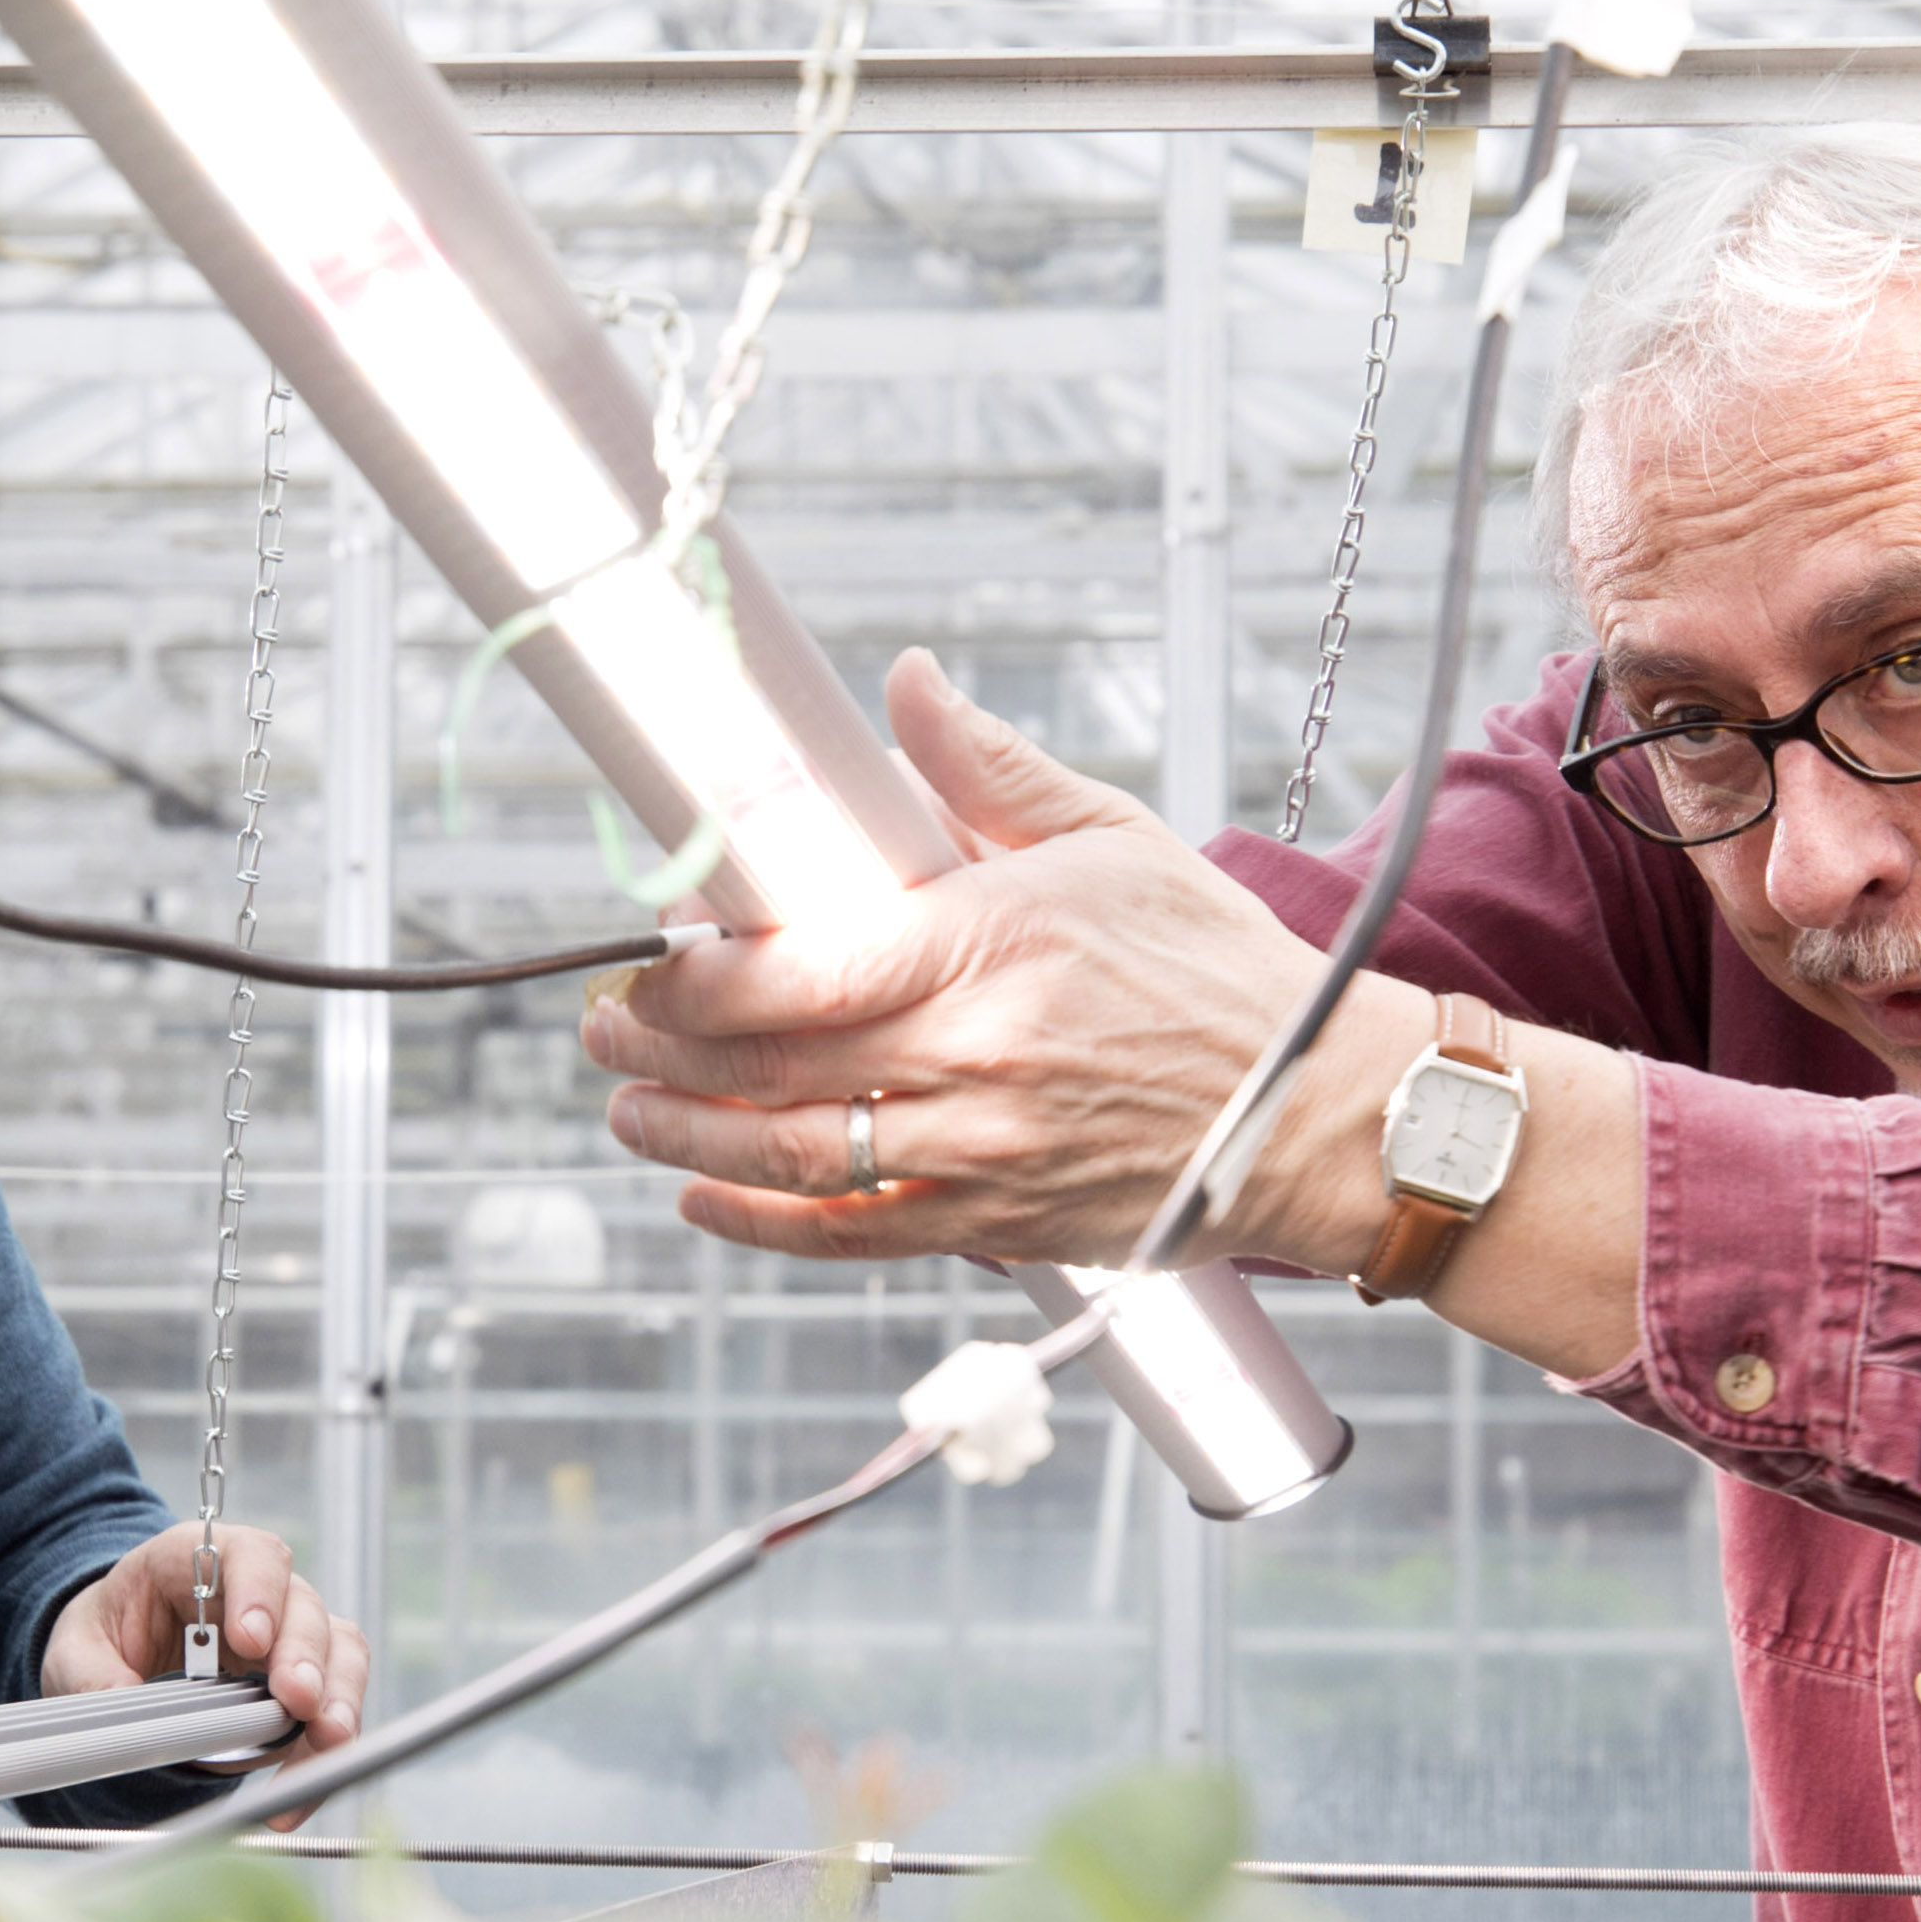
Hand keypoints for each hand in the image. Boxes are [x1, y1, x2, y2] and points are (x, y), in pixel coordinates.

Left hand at [46, 1521, 366, 1770]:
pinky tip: (301, 1789)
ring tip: (327, 1742)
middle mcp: (258, 1590)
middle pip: (304, 1607)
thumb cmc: (109, 1634)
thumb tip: (122, 1705)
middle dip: (306, 1657)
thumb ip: (91, 1674)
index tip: (252, 1638)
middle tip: (298, 1701)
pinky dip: (324, 1750)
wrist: (122, 1655)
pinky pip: (334, 1705)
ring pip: (338, 1652)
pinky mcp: (304, 1680)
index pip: (248, 1555)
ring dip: (338, 1698)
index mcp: (200, 1561)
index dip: (259, 1592)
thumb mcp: (77, 1647)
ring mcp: (288, 1634)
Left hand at [583, 651, 1410, 1272]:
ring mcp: (979, 1154)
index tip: (648, 956)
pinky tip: (707, 1201)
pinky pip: (850, 1236)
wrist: (1318, 1109)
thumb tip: (908, 686)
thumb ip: (987, 768)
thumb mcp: (1111, 837)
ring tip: (630, 1113)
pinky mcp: (996, 1223)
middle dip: (657, 1052)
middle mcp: (971, 1059)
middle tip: (602, 1031)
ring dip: (685, 1139)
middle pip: (765, 1067)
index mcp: (988, 946)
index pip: (792, 970)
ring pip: (788, 1158)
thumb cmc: (1221, 971)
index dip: (691, 975)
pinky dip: (762, 1226)